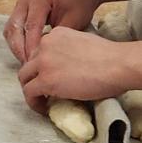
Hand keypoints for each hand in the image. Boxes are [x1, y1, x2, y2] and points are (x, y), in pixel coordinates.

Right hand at [3, 0, 99, 62]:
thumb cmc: (80, 4)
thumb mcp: (73, 20)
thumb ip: (57, 37)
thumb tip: (43, 56)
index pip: (31, 26)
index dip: (31, 46)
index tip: (35, 64)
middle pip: (14, 27)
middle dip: (19, 48)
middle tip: (27, 66)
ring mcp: (20, 2)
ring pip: (10, 28)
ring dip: (16, 46)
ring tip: (26, 62)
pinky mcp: (20, 9)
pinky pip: (13, 27)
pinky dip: (17, 41)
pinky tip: (26, 53)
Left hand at [17, 27, 138, 109]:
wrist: (117, 65)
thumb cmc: (111, 58)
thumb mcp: (83, 44)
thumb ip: (69, 50)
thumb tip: (68, 66)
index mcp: (56, 34)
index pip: (41, 50)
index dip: (43, 64)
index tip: (51, 75)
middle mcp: (45, 44)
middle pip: (29, 62)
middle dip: (34, 76)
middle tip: (43, 89)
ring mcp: (43, 62)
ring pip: (24, 77)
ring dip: (31, 89)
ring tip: (42, 100)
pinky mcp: (46, 80)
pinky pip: (29, 92)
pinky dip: (34, 102)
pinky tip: (44, 109)